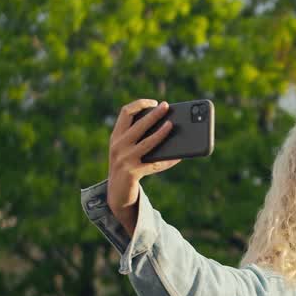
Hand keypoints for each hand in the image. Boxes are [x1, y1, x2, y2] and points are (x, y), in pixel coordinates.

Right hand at [106, 99, 179, 233]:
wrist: (116, 193)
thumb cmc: (129, 166)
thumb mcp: (130, 150)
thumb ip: (142, 139)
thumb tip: (171, 128)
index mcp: (116, 136)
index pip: (125, 112)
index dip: (140, 104)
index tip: (154, 102)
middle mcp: (118, 146)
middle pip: (138, 125)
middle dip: (153, 114)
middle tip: (167, 106)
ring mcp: (124, 159)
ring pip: (147, 142)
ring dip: (161, 133)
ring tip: (172, 125)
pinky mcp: (132, 172)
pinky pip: (154, 164)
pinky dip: (168, 160)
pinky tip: (179, 157)